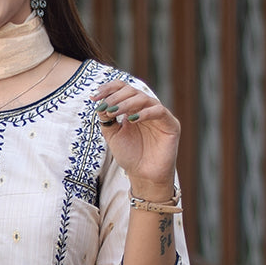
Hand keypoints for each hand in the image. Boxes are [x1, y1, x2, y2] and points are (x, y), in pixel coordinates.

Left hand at [91, 80, 179, 197]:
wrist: (143, 176)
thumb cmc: (130, 156)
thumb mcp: (113, 136)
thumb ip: (107, 120)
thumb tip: (100, 104)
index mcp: (133, 108)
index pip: (123, 89)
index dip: (109, 89)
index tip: (94, 96)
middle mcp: (146, 108)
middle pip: (132, 91)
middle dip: (116, 98)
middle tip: (105, 107)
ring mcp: (159, 115)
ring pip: (144, 99)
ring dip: (126, 104)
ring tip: (114, 113)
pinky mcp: (171, 124)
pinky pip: (158, 111)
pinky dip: (145, 113)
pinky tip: (132, 120)